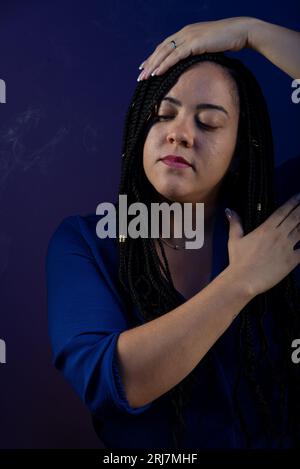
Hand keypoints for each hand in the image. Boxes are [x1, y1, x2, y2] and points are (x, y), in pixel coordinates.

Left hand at [138, 17, 255, 80]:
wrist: (241, 32)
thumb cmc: (228, 41)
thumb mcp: (209, 47)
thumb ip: (199, 53)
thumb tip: (195, 64)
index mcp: (187, 32)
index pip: (165, 45)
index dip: (154, 56)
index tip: (146, 66)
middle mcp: (185, 32)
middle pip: (161, 49)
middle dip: (149, 63)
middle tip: (140, 75)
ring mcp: (189, 36)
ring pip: (165, 52)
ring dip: (153, 65)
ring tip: (144, 77)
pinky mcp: (194, 43)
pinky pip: (174, 56)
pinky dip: (164, 65)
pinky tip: (156, 73)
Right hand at [225, 194, 299, 297]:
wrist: (244, 279)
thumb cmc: (238, 260)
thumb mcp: (234, 239)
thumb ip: (235, 223)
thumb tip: (229, 210)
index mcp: (266, 228)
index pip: (282, 211)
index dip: (292, 202)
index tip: (298, 196)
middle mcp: (279, 235)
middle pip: (295, 218)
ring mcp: (287, 247)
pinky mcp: (292, 261)